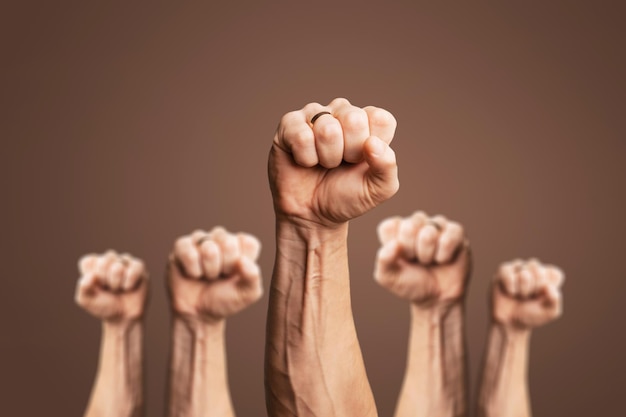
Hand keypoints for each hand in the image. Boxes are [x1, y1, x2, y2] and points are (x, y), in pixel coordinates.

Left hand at [75, 251, 147, 322]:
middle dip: (105, 280)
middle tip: (109, 289)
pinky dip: (130, 281)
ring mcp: (124, 261)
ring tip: (119, 289)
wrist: (124, 317)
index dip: (91, 277)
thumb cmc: (104, 306)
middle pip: (103, 262)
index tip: (96, 288)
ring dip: (117, 282)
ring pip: (118, 266)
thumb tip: (92, 275)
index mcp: (94, 265)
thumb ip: (83, 287)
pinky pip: (134, 267)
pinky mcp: (139, 266)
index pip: (88, 261)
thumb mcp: (86, 300)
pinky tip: (129, 287)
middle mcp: (109, 260)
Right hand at [167, 227, 262, 323]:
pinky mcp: (181, 245)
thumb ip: (253, 277)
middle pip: (229, 243)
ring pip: (209, 248)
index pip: (249, 243)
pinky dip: (192, 270)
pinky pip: (189, 253)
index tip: (236, 275)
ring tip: (207, 276)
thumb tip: (242, 261)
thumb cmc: (225, 300)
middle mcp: (222, 238)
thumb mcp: (247, 294)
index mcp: (241, 245)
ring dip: (209, 270)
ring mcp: (201, 240)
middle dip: (225, 267)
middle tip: (220, 276)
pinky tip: (193, 274)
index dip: (243, 263)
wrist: (198, 314)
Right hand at [268, 98, 398, 227]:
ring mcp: (315, 115)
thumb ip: (388, 166)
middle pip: (354, 119)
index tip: (362, 163)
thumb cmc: (346, 197)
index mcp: (368, 122)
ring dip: (326, 158)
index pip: (381, 119)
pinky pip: (301, 136)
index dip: (372, 148)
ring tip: (323, 164)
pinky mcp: (289, 124)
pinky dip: (305, 158)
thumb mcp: (378, 189)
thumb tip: (372, 142)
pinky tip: (305, 162)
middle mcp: (342, 112)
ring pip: (327, 129)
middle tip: (341, 164)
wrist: (313, 215)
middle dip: (348, 152)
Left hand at [374, 211, 470, 307]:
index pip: (388, 226)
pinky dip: (444, 255)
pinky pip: (449, 237)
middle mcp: (416, 222)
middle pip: (409, 227)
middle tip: (416, 261)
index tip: (400, 259)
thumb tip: (394, 244)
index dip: (393, 247)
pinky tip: (444, 259)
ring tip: (429, 261)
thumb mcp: (388, 278)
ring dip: (428, 254)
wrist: (436, 299)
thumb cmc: (411, 284)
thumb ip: (383, 260)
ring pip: (429, 232)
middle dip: (411, 251)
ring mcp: (436, 225)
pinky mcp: (456, 231)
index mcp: (396, 229)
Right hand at [492, 259, 563, 329]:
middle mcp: (534, 269)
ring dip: (522, 289)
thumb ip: (555, 300)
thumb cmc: (531, 315)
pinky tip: (510, 292)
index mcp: (549, 276)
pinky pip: (508, 272)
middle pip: (539, 271)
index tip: (543, 298)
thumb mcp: (550, 312)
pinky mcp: (504, 270)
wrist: (510, 323)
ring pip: (524, 272)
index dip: (549, 287)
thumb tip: (548, 286)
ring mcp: (518, 268)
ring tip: (519, 295)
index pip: (554, 273)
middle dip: (535, 288)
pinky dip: (510, 285)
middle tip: (529, 297)